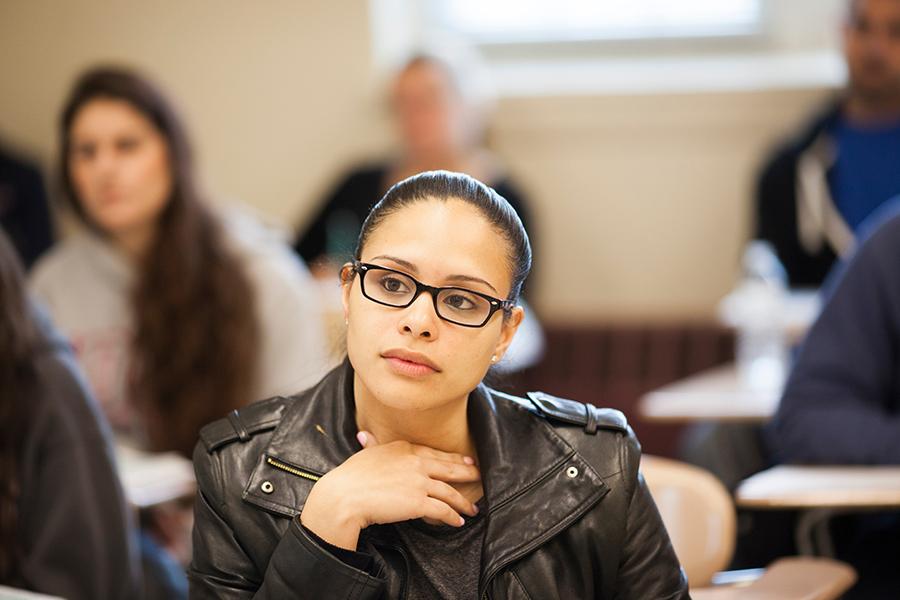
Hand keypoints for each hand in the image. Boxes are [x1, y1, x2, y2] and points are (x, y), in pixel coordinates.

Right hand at [300, 431, 480, 549]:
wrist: (345, 496)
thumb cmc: (350, 476)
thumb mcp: (363, 454)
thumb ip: (371, 445)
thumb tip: (364, 435)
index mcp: (403, 448)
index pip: (434, 453)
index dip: (452, 458)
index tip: (465, 461)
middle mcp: (415, 462)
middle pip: (449, 468)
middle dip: (467, 473)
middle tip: (479, 476)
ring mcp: (419, 482)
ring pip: (449, 491)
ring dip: (463, 501)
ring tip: (473, 508)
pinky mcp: (418, 502)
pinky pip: (442, 510)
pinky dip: (453, 516)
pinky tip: (458, 521)